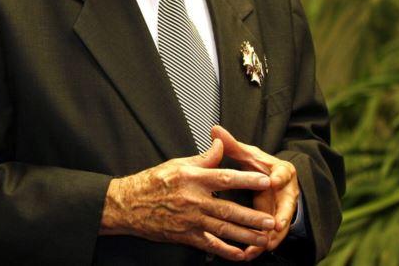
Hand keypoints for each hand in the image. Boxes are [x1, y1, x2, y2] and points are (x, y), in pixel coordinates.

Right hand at [100, 138, 276, 260]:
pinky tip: (240, 254)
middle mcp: (192, 200)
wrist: (128, 204)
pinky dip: (226, 252)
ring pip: (223, 229)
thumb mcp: (176, 164)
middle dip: (252, 216)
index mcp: (191, 178)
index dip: (246, 179)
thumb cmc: (151, 182)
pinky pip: (210, 245)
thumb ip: (203, 158)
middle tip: (271, 219)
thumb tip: (220, 144)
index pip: (224, 177)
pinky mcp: (185, 235)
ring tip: (264, 237)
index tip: (265, 180)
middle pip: (228, 208)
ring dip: (246, 235)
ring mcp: (190, 220)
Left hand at [211, 125, 298, 256]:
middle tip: (276, 224)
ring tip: (263, 245)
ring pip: (280, 224)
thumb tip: (215, 129)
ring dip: (272, 235)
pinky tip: (251, 253)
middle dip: (281, 215)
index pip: (282, 172)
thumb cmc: (259, 166)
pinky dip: (262, 244)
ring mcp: (284, 208)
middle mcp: (287, 191)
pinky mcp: (276, 222)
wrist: (273, 180)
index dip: (279, 177)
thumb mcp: (248, 155)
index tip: (273, 180)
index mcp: (282, 171)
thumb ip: (233, 145)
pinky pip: (271, 235)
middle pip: (287, 204)